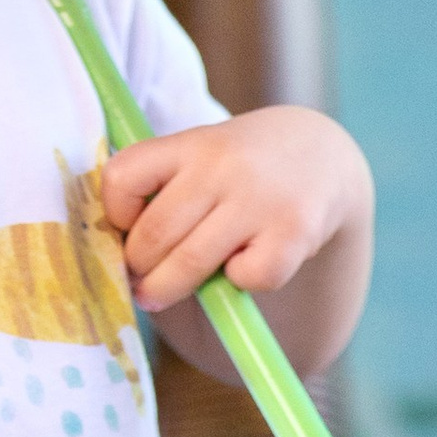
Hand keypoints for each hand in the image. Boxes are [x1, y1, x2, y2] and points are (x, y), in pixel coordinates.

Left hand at [100, 106, 372, 357]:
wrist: (321, 155)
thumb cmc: (240, 169)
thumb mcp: (200, 156)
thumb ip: (162, 192)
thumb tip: (122, 260)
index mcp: (191, 143)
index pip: (122, 177)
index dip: (114, 214)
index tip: (128, 227)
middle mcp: (223, 165)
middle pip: (152, 235)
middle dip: (137, 268)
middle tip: (139, 280)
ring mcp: (259, 198)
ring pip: (189, 264)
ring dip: (166, 289)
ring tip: (159, 293)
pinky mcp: (293, 233)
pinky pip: (246, 278)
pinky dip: (239, 282)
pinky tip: (245, 265)